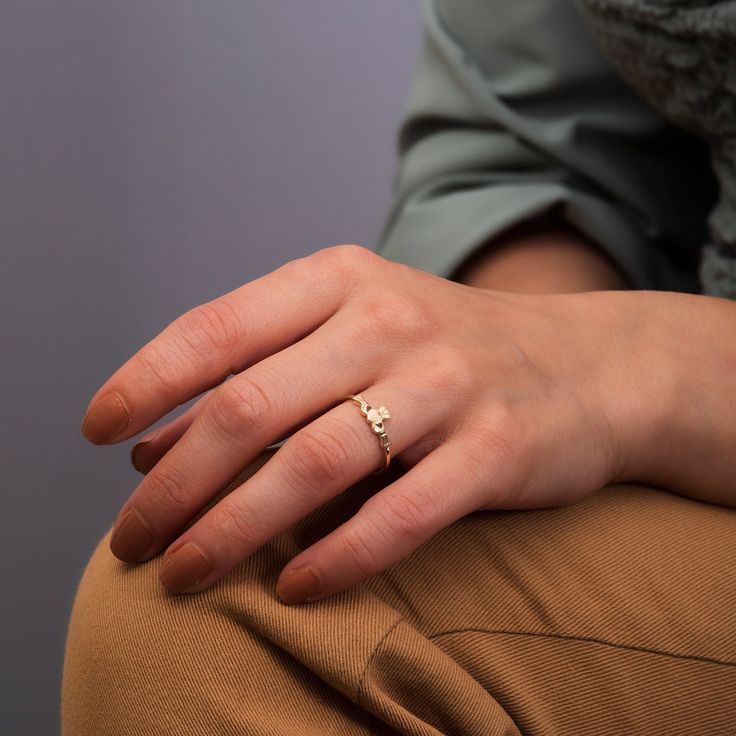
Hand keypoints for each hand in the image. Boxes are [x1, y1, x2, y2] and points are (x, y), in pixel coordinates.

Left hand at [82, 244, 659, 602]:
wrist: (589, 364)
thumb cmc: (449, 351)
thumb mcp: (354, 331)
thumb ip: (259, 376)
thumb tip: (150, 443)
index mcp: (342, 280)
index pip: (218, 327)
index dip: (146, 381)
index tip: (96, 435)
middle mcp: (390, 321)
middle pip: (251, 406)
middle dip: (173, 482)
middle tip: (130, 539)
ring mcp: (448, 383)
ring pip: (314, 463)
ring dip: (233, 529)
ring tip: (183, 575)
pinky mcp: (497, 448)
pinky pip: (400, 513)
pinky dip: (337, 557)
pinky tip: (292, 588)